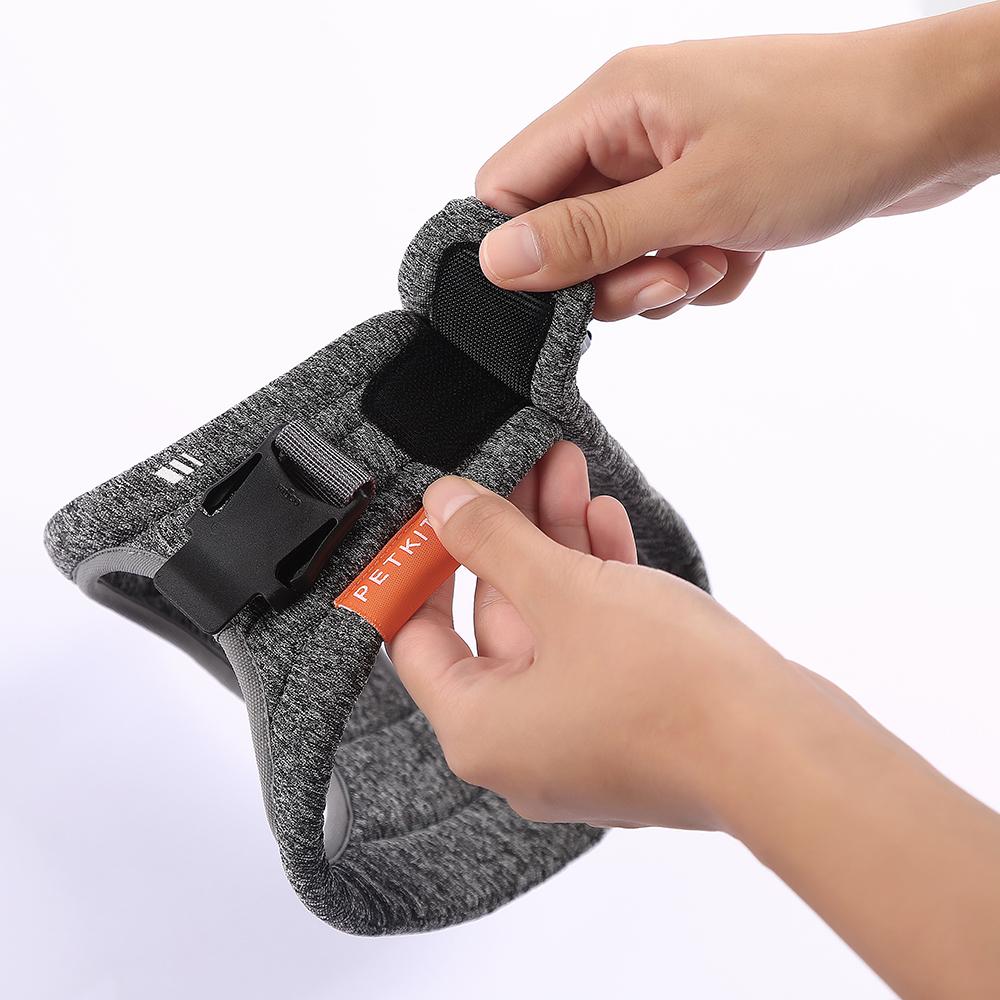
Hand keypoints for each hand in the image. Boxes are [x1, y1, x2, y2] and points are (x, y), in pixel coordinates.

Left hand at [390, 445, 999, 997]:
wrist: (783, 751)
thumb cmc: (667, 685)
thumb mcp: (563, 590)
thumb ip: (493, 540)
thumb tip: (443, 505)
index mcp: (480, 730)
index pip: (419, 640)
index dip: (424, 568)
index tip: (442, 514)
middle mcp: (521, 745)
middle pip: (495, 620)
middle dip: (512, 534)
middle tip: (523, 467)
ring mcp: (580, 738)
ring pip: (553, 625)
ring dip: (559, 547)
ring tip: (568, 473)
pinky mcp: (632, 725)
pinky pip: (596, 647)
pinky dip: (597, 587)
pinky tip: (607, 524)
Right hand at [476, 4, 999, 320]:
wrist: (936, 121)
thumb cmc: (828, 136)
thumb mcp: (696, 199)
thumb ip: (590, 235)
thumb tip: (496, 262)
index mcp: (612, 104)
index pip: (508, 183)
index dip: (518, 248)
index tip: (557, 295)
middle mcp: (632, 129)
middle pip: (566, 228)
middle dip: (610, 273)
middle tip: (668, 277)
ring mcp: (672, 160)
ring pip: (620, 252)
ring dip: (661, 278)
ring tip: (718, 257)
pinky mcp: (709, 190)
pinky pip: (670, 254)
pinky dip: (702, 270)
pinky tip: (747, 252)